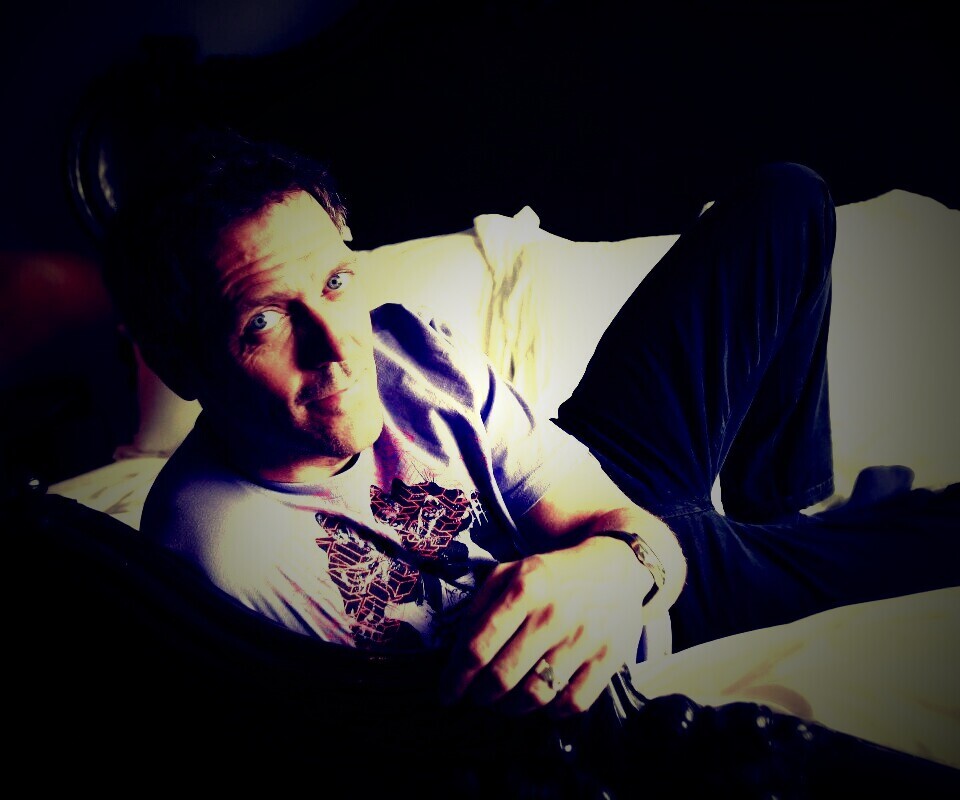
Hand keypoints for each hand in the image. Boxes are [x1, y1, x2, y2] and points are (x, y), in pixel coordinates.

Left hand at [439, 534, 651, 716]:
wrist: (616, 568)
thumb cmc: (552, 575)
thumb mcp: (511, 572)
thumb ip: (479, 608)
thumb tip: (456, 657)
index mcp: (525, 586)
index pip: (478, 647)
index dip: (455, 679)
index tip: (446, 694)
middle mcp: (555, 613)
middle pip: (502, 678)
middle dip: (480, 696)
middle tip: (477, 696)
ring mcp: (584, 638)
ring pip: (534, 696)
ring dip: (510, 708)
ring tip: (504, 700)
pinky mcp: (609, 659)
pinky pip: (570, 704)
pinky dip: (549, 711)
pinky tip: (541, 698)